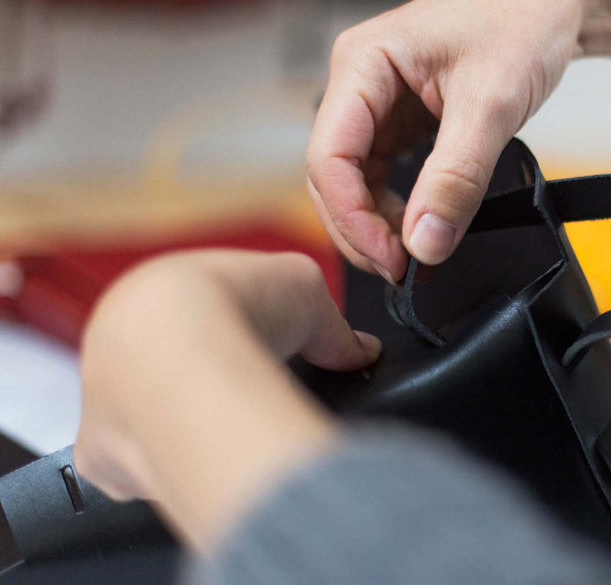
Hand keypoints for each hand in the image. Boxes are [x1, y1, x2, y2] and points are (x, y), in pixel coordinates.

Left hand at [74, 250, 379, 549]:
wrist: (178, 350)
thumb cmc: (231, 306)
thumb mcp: (306, 290)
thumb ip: (333, 326)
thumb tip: (361, 350)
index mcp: (163, 288)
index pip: (206, 315)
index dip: (250, 332)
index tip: (280, 351)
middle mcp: (123, 340)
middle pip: (182, 366)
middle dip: (225, 377)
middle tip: (266, 390)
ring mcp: (109, 396)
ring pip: (161, 414)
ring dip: (201, 420)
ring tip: (246, 426)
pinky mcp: (106, 450)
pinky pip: (144, 467)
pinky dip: (180, 466)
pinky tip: (212, 460)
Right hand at [307, 0, 600, 281]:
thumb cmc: (523, 20)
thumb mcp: (492, 103)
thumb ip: (456, 177)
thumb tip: (425, 244)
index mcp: (362, 63)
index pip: (329, 156)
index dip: (353, 218)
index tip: (393, 259)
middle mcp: (360, 82)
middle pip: (334, 174)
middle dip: (361, 228)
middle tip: (404, 270)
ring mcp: (381, 101)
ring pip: (358, 179)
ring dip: (380, 223)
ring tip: (417, 256)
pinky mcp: (406, 117)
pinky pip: (388, 173)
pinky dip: (402, 207)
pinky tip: (425, 227)